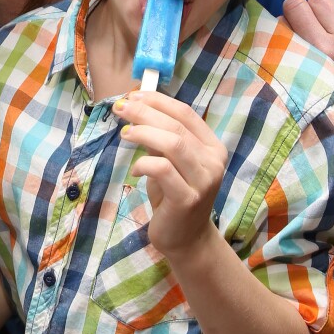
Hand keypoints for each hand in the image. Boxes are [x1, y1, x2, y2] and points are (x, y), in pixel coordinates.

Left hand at [112, 92, 226, 256]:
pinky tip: (135, 169)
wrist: (186, 238)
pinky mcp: (188, 199)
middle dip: (144, 112)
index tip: (133, 95)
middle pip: (176, 125)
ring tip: (124, 133)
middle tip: (119, 108)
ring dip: (143, 133)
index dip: (158, 101)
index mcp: (212, 146)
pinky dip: (144, 163)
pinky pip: (163, 169)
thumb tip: (135, 109)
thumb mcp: (170, 163)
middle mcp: (214, 161)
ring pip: (173, 143)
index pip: (186, 113)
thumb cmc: (175, 196)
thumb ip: (160, 140)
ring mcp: (203, 180)